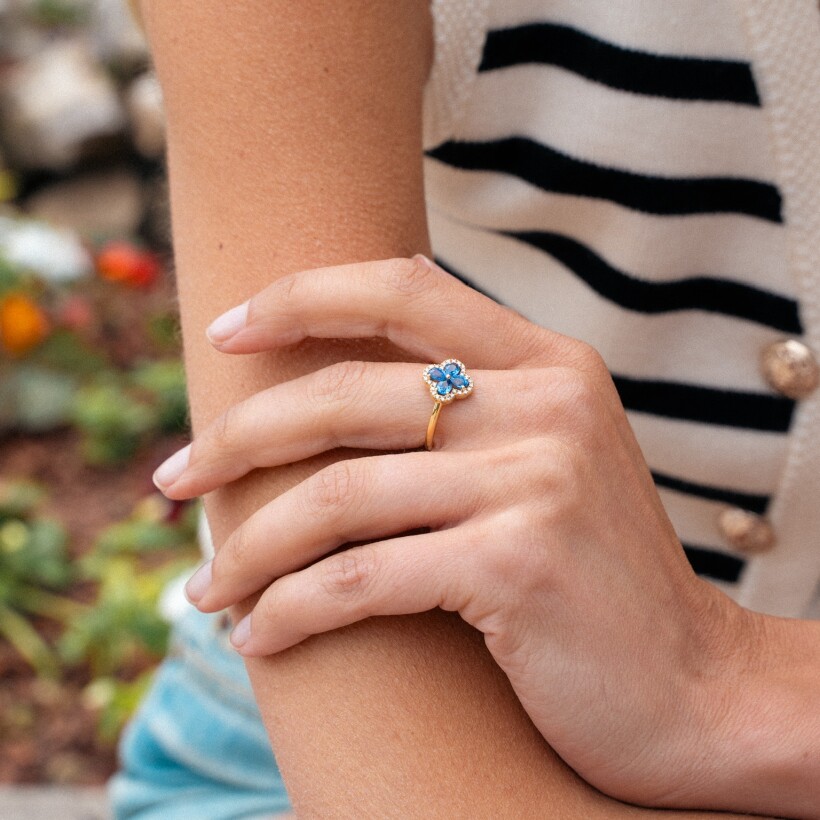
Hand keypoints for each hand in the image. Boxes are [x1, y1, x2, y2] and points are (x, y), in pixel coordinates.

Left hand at [153, 255, 757, 807]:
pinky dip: (292, 611)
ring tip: (205, 589)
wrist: (694, 685)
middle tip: (171, 482)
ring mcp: (534, 481)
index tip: (225, 333)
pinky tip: (259, 637)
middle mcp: (545, 405)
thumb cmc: (595, 576)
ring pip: (336, 498)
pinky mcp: (516, 564)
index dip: (301, 297)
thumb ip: (466, 418)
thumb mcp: (544, 466)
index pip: (403, 288)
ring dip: (248, 549)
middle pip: (343, 394)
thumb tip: (320, 407)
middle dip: (236, 440)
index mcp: (550, 364)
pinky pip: (361, 579)